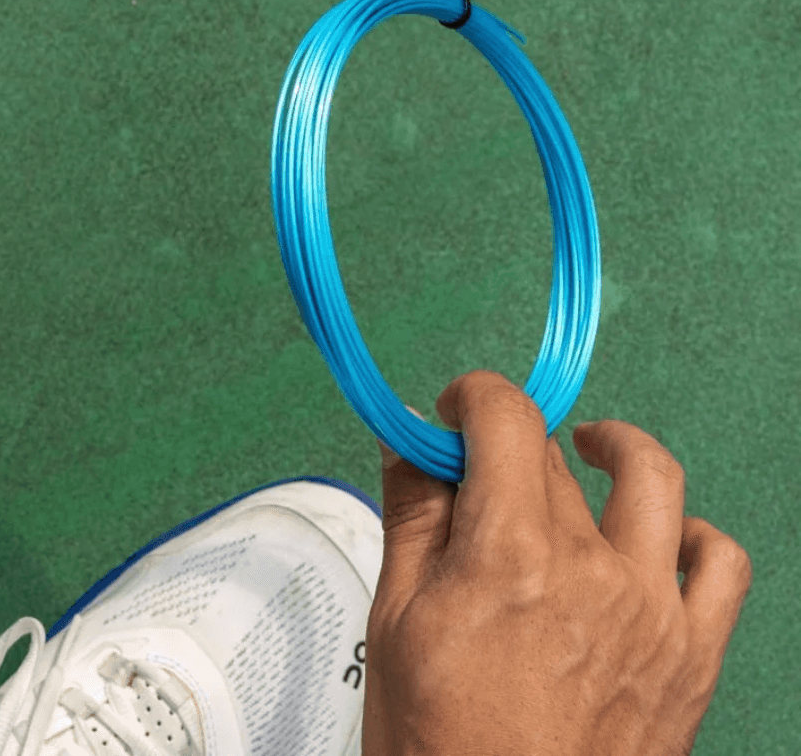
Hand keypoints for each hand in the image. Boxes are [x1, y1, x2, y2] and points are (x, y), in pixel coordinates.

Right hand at [363, 372, 750, 755]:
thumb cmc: (443, 747)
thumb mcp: (396, 620)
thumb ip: (412, 515)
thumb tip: (411, 442)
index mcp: (510, 555)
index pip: (507, 417)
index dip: (473, 397)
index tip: (453, 415)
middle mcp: (591, 571)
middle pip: (555, 453)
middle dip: (510, 444)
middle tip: (479, 471)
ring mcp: (651, 612)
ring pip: (651, 478)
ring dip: (613, 449)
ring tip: (587, 452)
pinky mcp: (689, 656)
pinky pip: (721, 563)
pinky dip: (693, 533)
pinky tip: (655, 536)